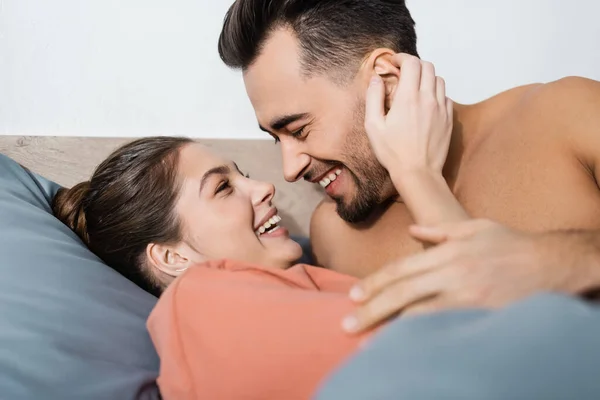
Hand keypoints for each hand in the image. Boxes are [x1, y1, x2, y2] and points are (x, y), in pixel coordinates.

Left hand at [342, 219, 574, 333]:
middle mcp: (451, 272)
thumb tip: (414, 230)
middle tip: (348, 324)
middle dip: (372, 308)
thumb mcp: (474, 227)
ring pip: (419, 313)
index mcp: (447, 251)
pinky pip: (443, 327)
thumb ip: (441, 230)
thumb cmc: (510, 244)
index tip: (354, 295)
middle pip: (403, 292)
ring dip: (390, 327)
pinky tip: (404, 344)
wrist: (550, 264)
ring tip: (367, 340)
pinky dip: (420, 335)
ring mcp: (465, 295)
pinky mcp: (479, 314)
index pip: (402, 268)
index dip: (375, 282)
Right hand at [364, 53, 452, 176]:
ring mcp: (441, 108)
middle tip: (403, 72)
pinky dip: (436, 93)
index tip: (394, 62)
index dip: (402, 58)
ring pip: (439, 79)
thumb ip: (373, 98)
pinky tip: (426, 103)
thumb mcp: (373, 126)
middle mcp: (428, 98)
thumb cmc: (393, 152)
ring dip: (426, 77)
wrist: (418, 172)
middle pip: (428, 66)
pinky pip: (446, 97)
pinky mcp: (449, 119)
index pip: (411, 63)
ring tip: (415, 87)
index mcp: (408, 98)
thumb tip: (375, 79)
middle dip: (414, 65)